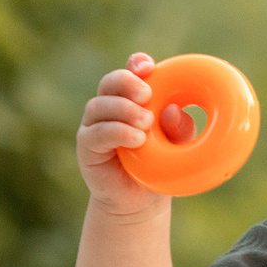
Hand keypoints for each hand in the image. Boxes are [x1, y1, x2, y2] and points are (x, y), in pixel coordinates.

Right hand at [77, 51, 195, 215]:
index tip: (149, 66)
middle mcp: (110, 107)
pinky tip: (136, 138)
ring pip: (99, 105)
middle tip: (147, 94)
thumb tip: (173, 111)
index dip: (136, 65)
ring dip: (124, 109)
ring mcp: (95, 125)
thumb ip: (179, 126)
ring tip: (147, 122)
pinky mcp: (87, 147)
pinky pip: (96, 134)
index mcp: (132, 99)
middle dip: (128, 82)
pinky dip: (117, 132)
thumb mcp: (179, 144)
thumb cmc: (161, 164)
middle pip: (110, 82)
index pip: (130, 72)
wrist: (141, 201)